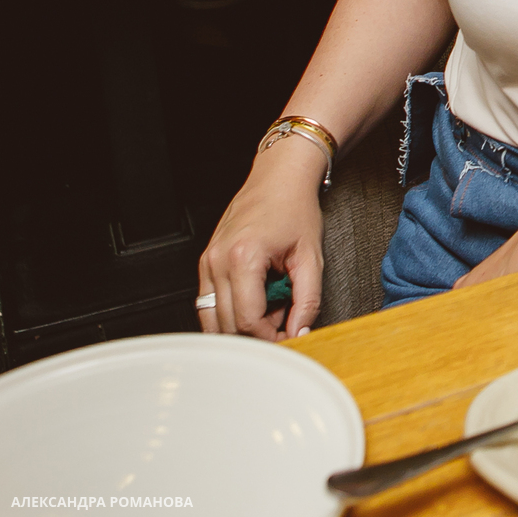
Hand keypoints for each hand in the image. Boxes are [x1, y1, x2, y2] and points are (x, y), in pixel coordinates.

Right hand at [197, 138, 326, 339]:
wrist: (278, 179)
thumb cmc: (294, 209)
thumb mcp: (311, 256)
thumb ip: (308, 299)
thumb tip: (301, 331)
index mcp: (244, 258)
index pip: (248, 320)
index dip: (271, 338)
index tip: (289, 337)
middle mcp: (218, 261)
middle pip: (228, 325)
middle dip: (258, 333)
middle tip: (284, 320)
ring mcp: (207, 262)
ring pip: (213, 320)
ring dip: (242, 326)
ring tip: (271, 308)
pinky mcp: (205, 264)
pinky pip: (209, 304)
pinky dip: (231, 312)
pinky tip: (256, 300)